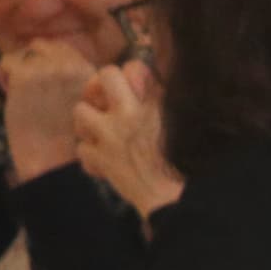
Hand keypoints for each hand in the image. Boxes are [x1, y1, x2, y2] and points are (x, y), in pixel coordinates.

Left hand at [0, 39, 99, 176]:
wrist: (53, 163)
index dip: (52, 63)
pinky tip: (10, 94)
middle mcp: (74, 67)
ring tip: (19, 92)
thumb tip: (53, 62)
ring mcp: (50, 69)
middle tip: (30, 86)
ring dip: (19, 69)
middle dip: (34, 61)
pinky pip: (8, 61)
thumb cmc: (69, 142)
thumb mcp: (86, 106)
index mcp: (93, 75)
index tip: (46, 84)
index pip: (68, 51)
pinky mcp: (27, 76)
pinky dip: (4, 76)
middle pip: (46, 45)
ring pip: (25, 53)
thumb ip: (77, 82)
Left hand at [71, 62, 180, 218]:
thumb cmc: (190, 168)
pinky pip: (82, 149)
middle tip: (105, 100)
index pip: (133, 67)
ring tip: (100, 133)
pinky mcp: (100, 159)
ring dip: (88, 122)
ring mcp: (110, 136)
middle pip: (104, 75)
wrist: (178, 202)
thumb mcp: (185, 127)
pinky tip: (105, 164)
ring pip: (80, 110)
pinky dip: (92, 157)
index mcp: (154, 104)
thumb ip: (165, 104)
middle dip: (101, 85)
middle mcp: (128, 113)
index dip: (133, 74)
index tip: (136, 87)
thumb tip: (152, 86)